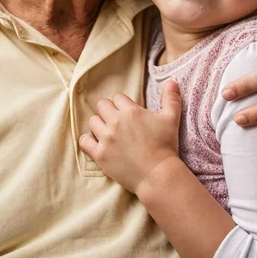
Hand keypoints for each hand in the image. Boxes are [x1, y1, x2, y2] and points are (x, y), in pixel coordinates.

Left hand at [79, 80, 181, 194]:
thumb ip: (171, 99)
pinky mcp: (100, 154)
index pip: (118, 98)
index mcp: (131, 111)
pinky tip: (96, 143)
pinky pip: (84, 141)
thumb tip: (172, 82)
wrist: (158, 175)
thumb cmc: (166, 146)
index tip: (128, 115)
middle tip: (116, 122)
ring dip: (99, 125)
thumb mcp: (171, 119)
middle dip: (108, 111)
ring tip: (107, 133)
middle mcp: (116, 122)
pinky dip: (88, 140)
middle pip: (102, 105)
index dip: (123, 105)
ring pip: (93, 121)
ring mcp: (106, 138)